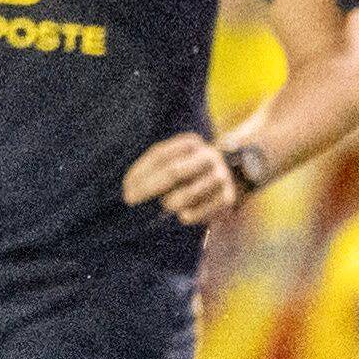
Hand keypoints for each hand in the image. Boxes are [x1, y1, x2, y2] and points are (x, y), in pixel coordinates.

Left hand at [124, 132, 243, 225]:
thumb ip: (154, 169)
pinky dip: (187, 216)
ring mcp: (220, 176)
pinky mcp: (228, 198)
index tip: (125, 189)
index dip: (140, 172)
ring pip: (186, 194)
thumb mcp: (175, 161)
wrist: (233, 180)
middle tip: (131, 200)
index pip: (160, 155)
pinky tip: (183, 216)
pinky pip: (201, 212)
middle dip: (148, 188)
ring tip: (166, 206)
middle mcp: (208, 156)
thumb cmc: (190, 173)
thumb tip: (129, 189)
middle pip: (173, 171)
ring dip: (170, 203)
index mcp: (191, 143)